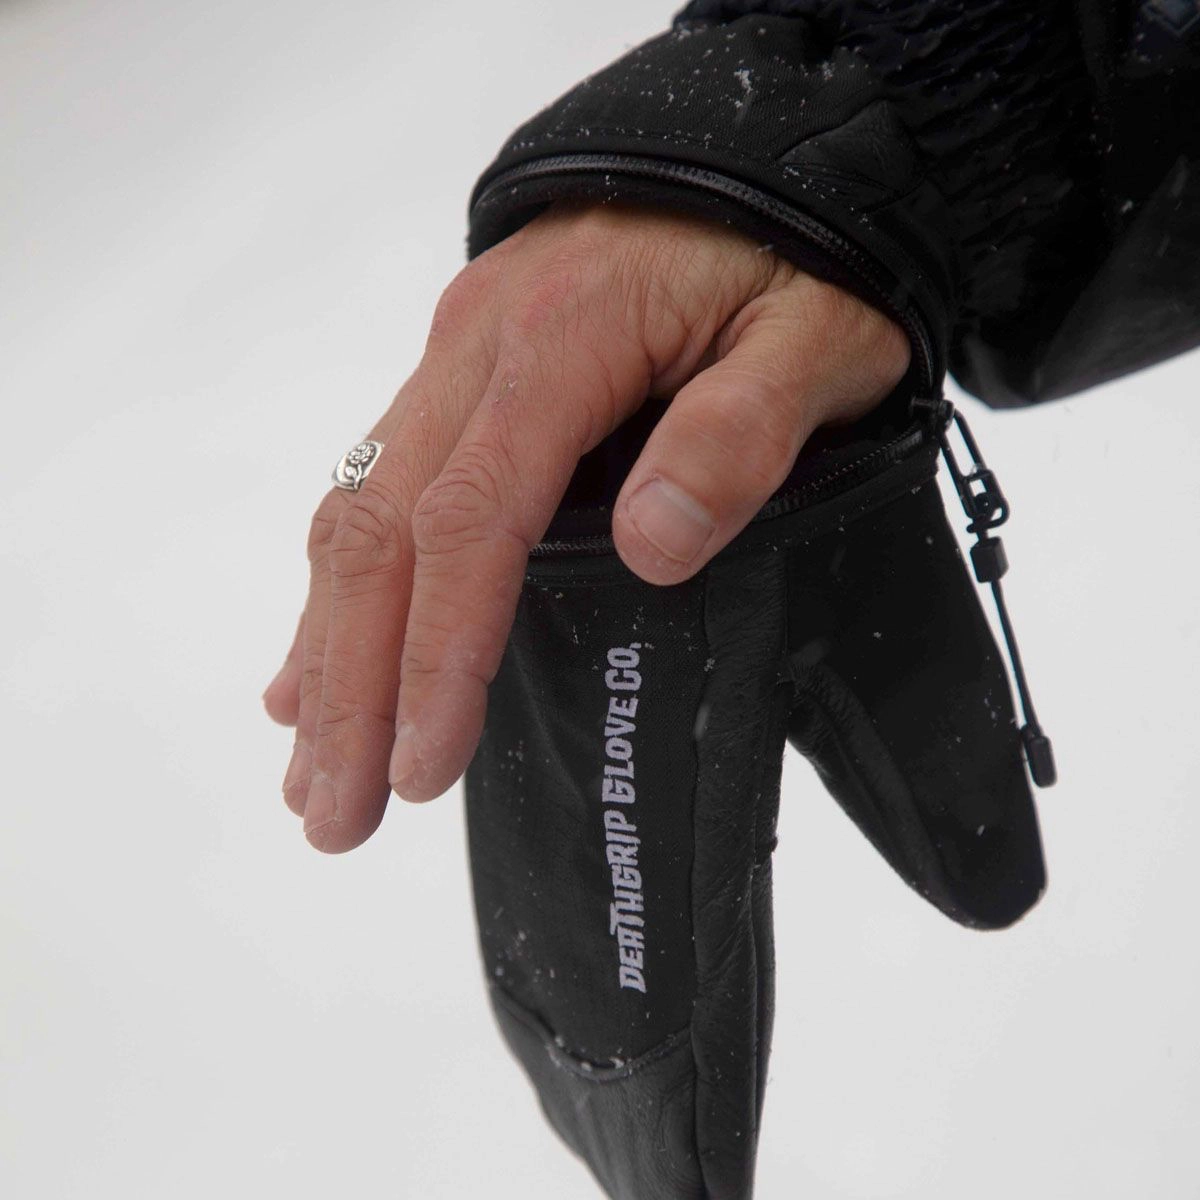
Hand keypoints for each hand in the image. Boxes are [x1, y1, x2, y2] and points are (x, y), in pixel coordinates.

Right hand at [262, 200, 909, 851]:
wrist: (754, 157)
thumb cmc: (796, 255)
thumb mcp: (811, 338)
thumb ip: (736, 435)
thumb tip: (652, 549)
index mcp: (558, 341)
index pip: (472, 517)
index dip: (440, 650)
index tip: (423, 766)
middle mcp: (474, 348)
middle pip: (381, 533)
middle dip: (352, 686)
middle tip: (334, 817)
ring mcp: (453, 360)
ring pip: (356, 515)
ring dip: (327, 649)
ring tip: (315, 771)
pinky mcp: (458, 377)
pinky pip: (378, 485)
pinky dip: (342, 587)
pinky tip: (314, 664)